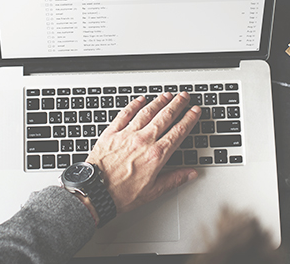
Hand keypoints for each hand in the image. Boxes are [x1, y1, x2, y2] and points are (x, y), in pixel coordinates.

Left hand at [86, 91, 200, 214]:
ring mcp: (127, 134)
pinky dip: (134, 104)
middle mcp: (143, 140)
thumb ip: (174, 179)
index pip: (178, 132)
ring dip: (159, 101)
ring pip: (147, 112)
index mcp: (156, 155)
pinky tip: (140, 99)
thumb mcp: (153, 192)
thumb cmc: (121, 194)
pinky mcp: (112, 132)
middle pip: (165, 117)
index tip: (195, 111)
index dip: (189, 119)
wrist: (95, 192)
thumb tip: (191, 174)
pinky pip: (125, 113)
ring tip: (167, 95)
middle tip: (184, 96)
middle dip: (177, 104)